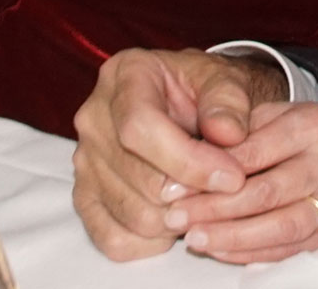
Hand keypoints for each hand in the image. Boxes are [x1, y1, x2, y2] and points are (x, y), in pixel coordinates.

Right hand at [70, 48, 286, 260]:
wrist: (191, 104)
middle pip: (137, 176)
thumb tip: (228, 133)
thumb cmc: (205, 91)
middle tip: (227, 190)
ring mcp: (85, 161)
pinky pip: (114, 239)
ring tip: (205, 198)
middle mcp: (94, 117)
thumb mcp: (226, 80)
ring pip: (131, 213)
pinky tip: (178, 219)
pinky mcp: (85, 197)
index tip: (232, 177)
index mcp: (125, 75)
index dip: (189, 160)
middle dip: (192, 193)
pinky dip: (153, 241)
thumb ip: (229, 101)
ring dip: (179, 218)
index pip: (140, 127)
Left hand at [172, 101, 317, 264]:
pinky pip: (289, 248)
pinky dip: (251, 253)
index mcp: (313, 125)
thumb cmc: (305, 133)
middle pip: (265, 193)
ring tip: (193, 240)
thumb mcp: (276, 115)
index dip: (208, 171)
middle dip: (213, 209)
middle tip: (174, 218)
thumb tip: (184, 161)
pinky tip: (221, 250)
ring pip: (279, 227)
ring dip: (231, 237)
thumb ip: (236, 134)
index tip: (171, 185)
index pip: (253, 152)